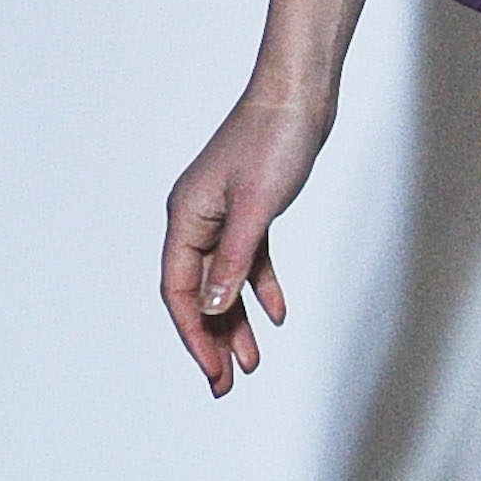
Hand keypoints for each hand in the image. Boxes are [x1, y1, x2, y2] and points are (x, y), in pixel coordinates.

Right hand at [161, 78, 328, 395]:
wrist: (300, 95)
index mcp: (187, 217)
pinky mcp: (250, 208)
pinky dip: (261, 287)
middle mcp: (198, 218)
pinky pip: (249, 259)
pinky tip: (277, 315)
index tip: (214, 372)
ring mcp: (223, 214)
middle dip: (211, 340)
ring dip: (237, 321)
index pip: (180, 290)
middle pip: (199, 292)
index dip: (194, 335)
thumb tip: (214, 309)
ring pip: (224, 281)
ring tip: (250, 362)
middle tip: (226, 384)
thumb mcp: (254, 208)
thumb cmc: (273, 140)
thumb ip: (233, 260)